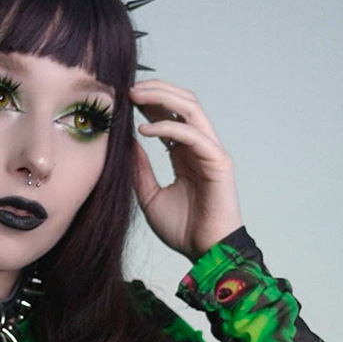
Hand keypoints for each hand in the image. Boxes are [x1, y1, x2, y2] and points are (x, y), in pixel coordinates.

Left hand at [130, 79, 242, 262]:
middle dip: (156, 91)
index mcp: (185, 154)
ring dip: (162, 98)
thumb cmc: (181, 229)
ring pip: (191, 109)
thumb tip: (125, 143)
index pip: (170, 116)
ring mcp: (211, 152)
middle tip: (128, 88)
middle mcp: (200, 147)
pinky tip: (145, 130)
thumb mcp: (149, 196)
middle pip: (183, 103)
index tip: (124, 97)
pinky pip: (193, 135)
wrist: (204, 253)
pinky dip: (168, 128)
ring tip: (135, 96)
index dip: (149, 102)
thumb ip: (140, 169)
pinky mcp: (218, 162)